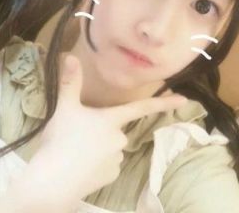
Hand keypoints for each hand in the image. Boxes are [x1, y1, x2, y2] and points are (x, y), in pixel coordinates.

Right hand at [29, 54, 187, 201]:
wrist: (53, 180)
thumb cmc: (61, 140)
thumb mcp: (64, 108)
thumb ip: (70, 82)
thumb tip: (69, 56)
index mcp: (111, 120)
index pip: (141, 108)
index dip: (163, 102)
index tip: (184, 99)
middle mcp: (119, 139)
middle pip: (115, 129)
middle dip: (101, 129)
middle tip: (76, 133)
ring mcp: (116, 160)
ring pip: (110, 147)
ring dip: (98, 146)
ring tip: (75, 150)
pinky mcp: (110, 177)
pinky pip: (107, 164)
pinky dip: (97, 163)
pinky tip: (80, 164)